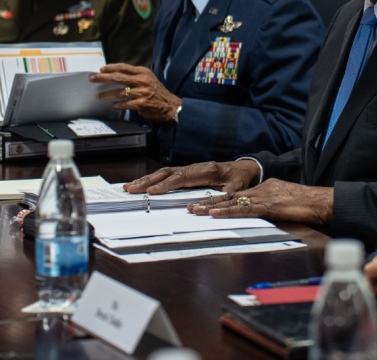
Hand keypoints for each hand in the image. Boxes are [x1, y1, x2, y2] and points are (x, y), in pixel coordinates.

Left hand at [91, 63, 180, 121]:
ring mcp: (142, 92)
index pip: (124, 67)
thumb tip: (117, 75)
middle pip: (118, 77)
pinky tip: (113, 105)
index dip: (111, 67)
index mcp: (143, 72)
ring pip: (119, 91)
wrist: (170, 106)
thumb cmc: (158, 92)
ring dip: (107, 94)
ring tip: (98, 96)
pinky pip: (125, 103)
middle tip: (93, 79)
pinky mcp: (141, 104)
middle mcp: (142, 81)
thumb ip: (135, 76)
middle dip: (103, 78)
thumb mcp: (148, 79)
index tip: (101, 69)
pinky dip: (117, 104)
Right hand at [123, 159, 258, 194]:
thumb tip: (199, 209)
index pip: (182, 177)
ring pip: (166, 172)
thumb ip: (220, 200)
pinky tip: (143, 185)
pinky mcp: (188, 172)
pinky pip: (169, 174)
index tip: (152, 192)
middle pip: (169, 172)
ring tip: (130, 187)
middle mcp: (196, 167)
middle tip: (131, 189)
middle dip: (149, 181)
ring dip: (148, 179)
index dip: (166, 184)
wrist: (246, 168)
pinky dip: (154, 179)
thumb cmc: (240, 180)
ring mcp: (191, 168)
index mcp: (207, 170)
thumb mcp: (236, 191)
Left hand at [187, 178, 334, 225]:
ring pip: (233, 201)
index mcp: (266, 188)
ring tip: (195, 210)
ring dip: (212, 206)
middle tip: (191, 206)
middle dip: (209, 201)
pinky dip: (228, 211)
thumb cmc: (309, 205)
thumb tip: (263, 214)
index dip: (221, 199)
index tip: (205, 203)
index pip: (239, 194)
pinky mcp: (268, 206)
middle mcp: (262, 189)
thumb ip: (272, 207)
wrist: (322, 201)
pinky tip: (215, 213)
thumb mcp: (286, 204)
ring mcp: (264, 196)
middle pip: (231, 196)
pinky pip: (244, 209)